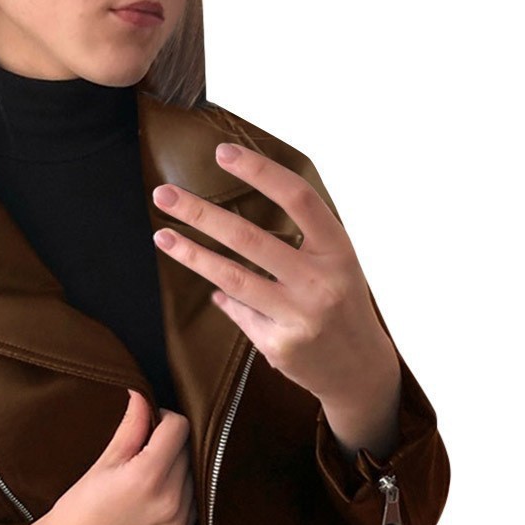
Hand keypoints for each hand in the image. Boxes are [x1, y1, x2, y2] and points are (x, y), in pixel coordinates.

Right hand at [22, 390, 196, 524]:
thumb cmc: (81, 506)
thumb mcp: (105, 461)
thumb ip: (131, 426)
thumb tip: (142, 395)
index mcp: (149, 477)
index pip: (179, 427)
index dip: (162, 418)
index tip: (147, 424)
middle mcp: (171, 499)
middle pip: (188, 447)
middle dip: (168, 441)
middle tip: (141, 450)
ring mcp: (180, 518)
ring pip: (193, 469)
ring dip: (176, 463)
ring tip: (146, 473)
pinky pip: (194, 494)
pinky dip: (180, 485)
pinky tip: (154, 491)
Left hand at [150, 141, 398, 405]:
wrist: (361, 371)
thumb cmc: (344, 308)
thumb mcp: (336, 266)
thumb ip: (298, 243)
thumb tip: (246, 221)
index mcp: (337, 250)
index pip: (298, 199)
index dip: (260, 171)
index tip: (223, 153)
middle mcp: (319, 281)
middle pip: (249, 238)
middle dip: (201, 213)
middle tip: (165, 194)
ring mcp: (298, 316)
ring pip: (232, 278)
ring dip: (192, 255)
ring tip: (163, 236)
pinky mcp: (279, 346)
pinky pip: (240, 313)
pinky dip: (225, 299)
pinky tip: (216, 292)